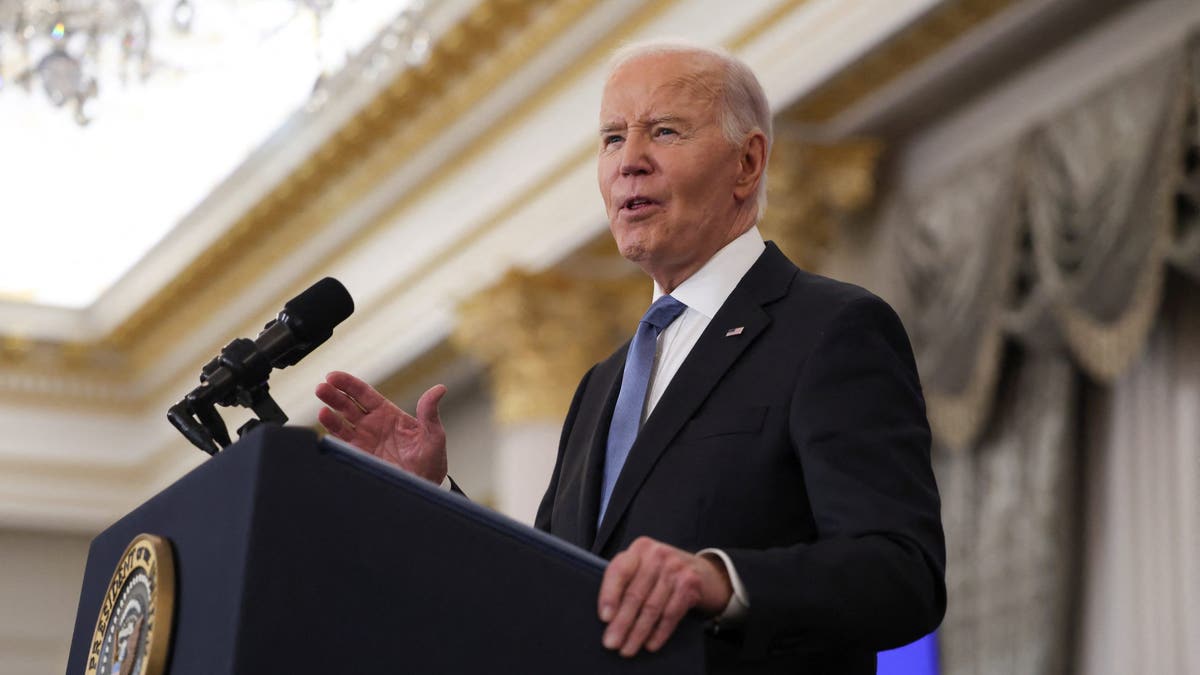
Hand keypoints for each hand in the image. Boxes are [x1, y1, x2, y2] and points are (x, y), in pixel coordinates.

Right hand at [315, 371, 447, 483]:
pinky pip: (341, 445)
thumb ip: (430, 413)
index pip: (364, 394)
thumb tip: (439, 389)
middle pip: (347, 405)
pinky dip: (331, 437)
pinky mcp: (358, 457)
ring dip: (329, 415)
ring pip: (340, 423)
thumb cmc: (430, 461)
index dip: (348, 384)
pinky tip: (326, 430)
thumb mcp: (433, 435)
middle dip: (333, 395)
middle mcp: (371, 425)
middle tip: (321, 387)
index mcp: (388, 414)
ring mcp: (363, 441)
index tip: (333, 376)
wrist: (423, 487)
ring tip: (322, 408)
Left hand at [598, 537, 732, 656]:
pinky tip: (650, 644)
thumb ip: (626, 582)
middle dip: (622, 623)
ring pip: (652, 607)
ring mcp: (676, 568)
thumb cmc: (663, 572)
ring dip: (638, 633)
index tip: (604, 618)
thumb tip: (608, 618)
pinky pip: (671, 614)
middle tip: (612, 643)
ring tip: (628, 649)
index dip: (609, 595)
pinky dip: (659, 632)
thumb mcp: (644, 568)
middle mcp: (657, 554)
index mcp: (639, 548)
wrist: (704, 571)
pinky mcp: (690, 584)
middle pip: (635, 594)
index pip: (619, 571)